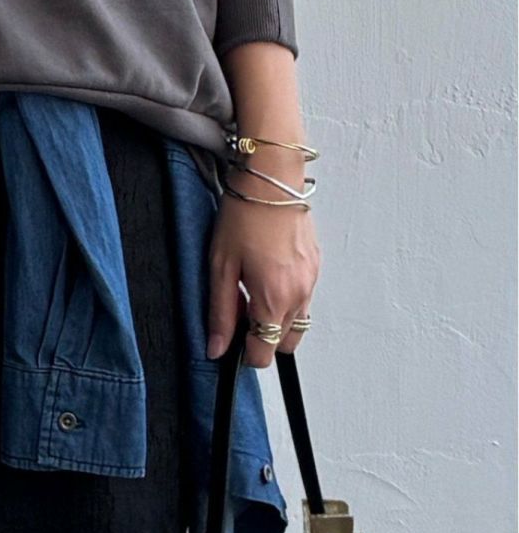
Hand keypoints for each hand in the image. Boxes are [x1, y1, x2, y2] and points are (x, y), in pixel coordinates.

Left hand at [206, 155, 320, 368]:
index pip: (265, 352)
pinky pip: (303, 297)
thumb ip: (220, 312)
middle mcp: (300, 295)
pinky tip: (265, 270)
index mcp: (274, 299)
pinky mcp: (316, 266)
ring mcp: (312, 281)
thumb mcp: (220, 266)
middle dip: (261, 334)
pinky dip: (286, 296)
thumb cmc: (244, 216)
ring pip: (296, 321)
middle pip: (283, 341)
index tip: (230, 340)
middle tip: (237, 304)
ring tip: (250, 283)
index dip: (244, 353)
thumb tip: (216, 348)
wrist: (271, 180)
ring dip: (275, 315)